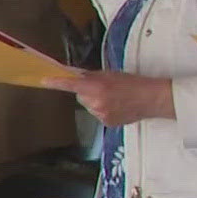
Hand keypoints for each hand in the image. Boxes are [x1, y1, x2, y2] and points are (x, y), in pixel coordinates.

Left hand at [44, 71, 173, 126]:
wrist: (151, 99)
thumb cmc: (133, 83)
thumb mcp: (111, 74)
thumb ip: (91, 76)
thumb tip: (76, 76)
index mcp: (97, 86)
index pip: (72, 84)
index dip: (57, 83)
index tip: (45, 81)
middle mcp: (96, 102)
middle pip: (80, 96)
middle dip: (86, 91)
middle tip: (102, 87)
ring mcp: (101, 115)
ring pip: (88, 106)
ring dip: (95, 101)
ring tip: (113, 97)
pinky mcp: (106, 123)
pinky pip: (97, 114)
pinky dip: (102, 110)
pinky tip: (116, 106)